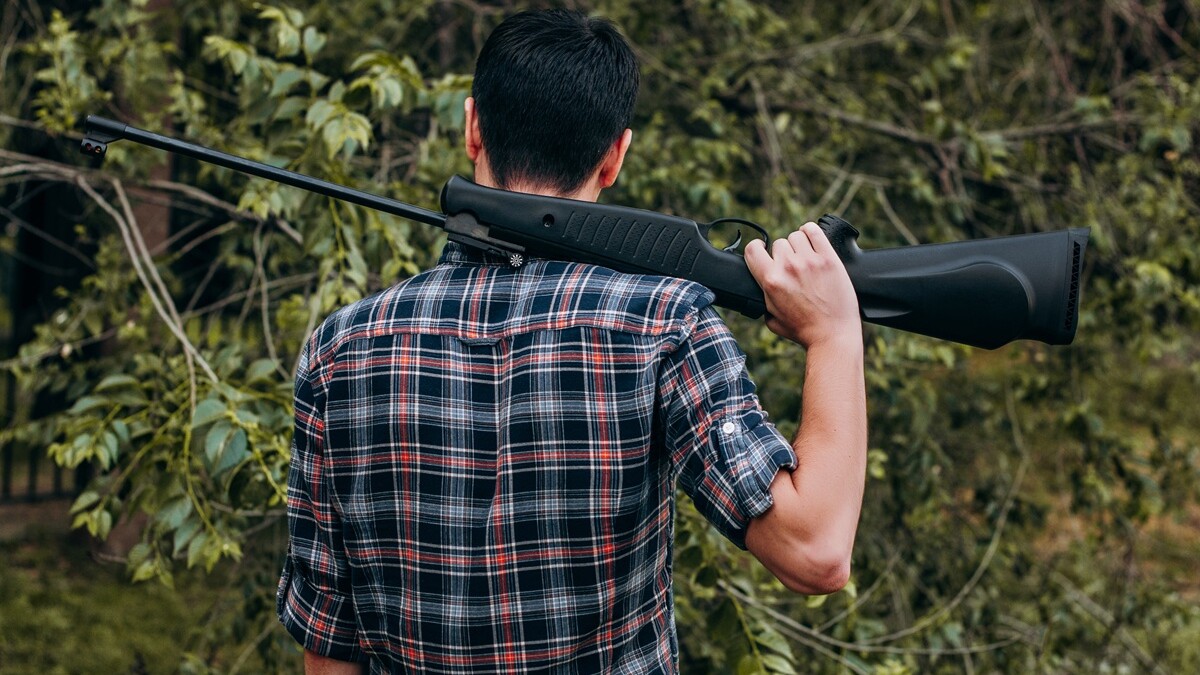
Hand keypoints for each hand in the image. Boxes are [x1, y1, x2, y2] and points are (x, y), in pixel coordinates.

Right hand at [744, 222, 861, 347]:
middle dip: (783, 254)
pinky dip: (811, 232)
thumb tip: (761, 286)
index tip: (761, 249)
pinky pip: (814, 231)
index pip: (752, 249)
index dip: (756, 247)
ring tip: (804, 258)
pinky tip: (812, 240)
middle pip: (778, 243)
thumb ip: (763, 298)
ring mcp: (809, 261)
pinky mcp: (829, 258)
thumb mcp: (772, 318)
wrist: (832, 335)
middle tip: (792, 267)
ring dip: (798, 245)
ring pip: (796, 236)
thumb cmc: (804, 330)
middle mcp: (788, 268)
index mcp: (771, 281)